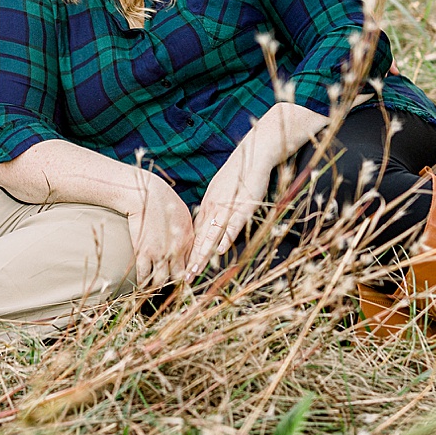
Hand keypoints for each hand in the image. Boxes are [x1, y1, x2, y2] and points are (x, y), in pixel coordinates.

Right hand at [126, 178, 194, 290]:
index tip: (182, 281)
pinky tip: (141, 285)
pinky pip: (144, 275)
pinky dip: (143, 282)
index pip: (190, 264)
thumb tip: (186, 242)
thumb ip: (186, 231)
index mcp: (189, 240)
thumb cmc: (163, 200)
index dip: (186, 275)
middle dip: (174, 285)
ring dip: (158, 286)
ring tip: (154, 290)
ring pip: (161, 279)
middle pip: (178, 276)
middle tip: (170, 290)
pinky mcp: (144, 252)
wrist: (146, 194)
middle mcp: (177, 249)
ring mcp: (160, 253)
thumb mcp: (183, 215)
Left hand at [186, 152, 272, 276]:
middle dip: (192, 260)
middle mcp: (213, 209)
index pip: (196, 235)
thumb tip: (207, 224)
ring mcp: (226, 208)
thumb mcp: (220, 192)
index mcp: (208, 207)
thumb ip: (213, 208)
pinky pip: (232, 224)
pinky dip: (226, 237)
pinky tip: (221, 250)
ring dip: (204, 253)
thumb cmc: (238, 174)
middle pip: (200, 238)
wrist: (252, 156)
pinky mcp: (242, 207)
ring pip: (212, 234)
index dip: (190, 253)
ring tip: (196, 270)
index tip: (183, 269)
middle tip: (184, 278)